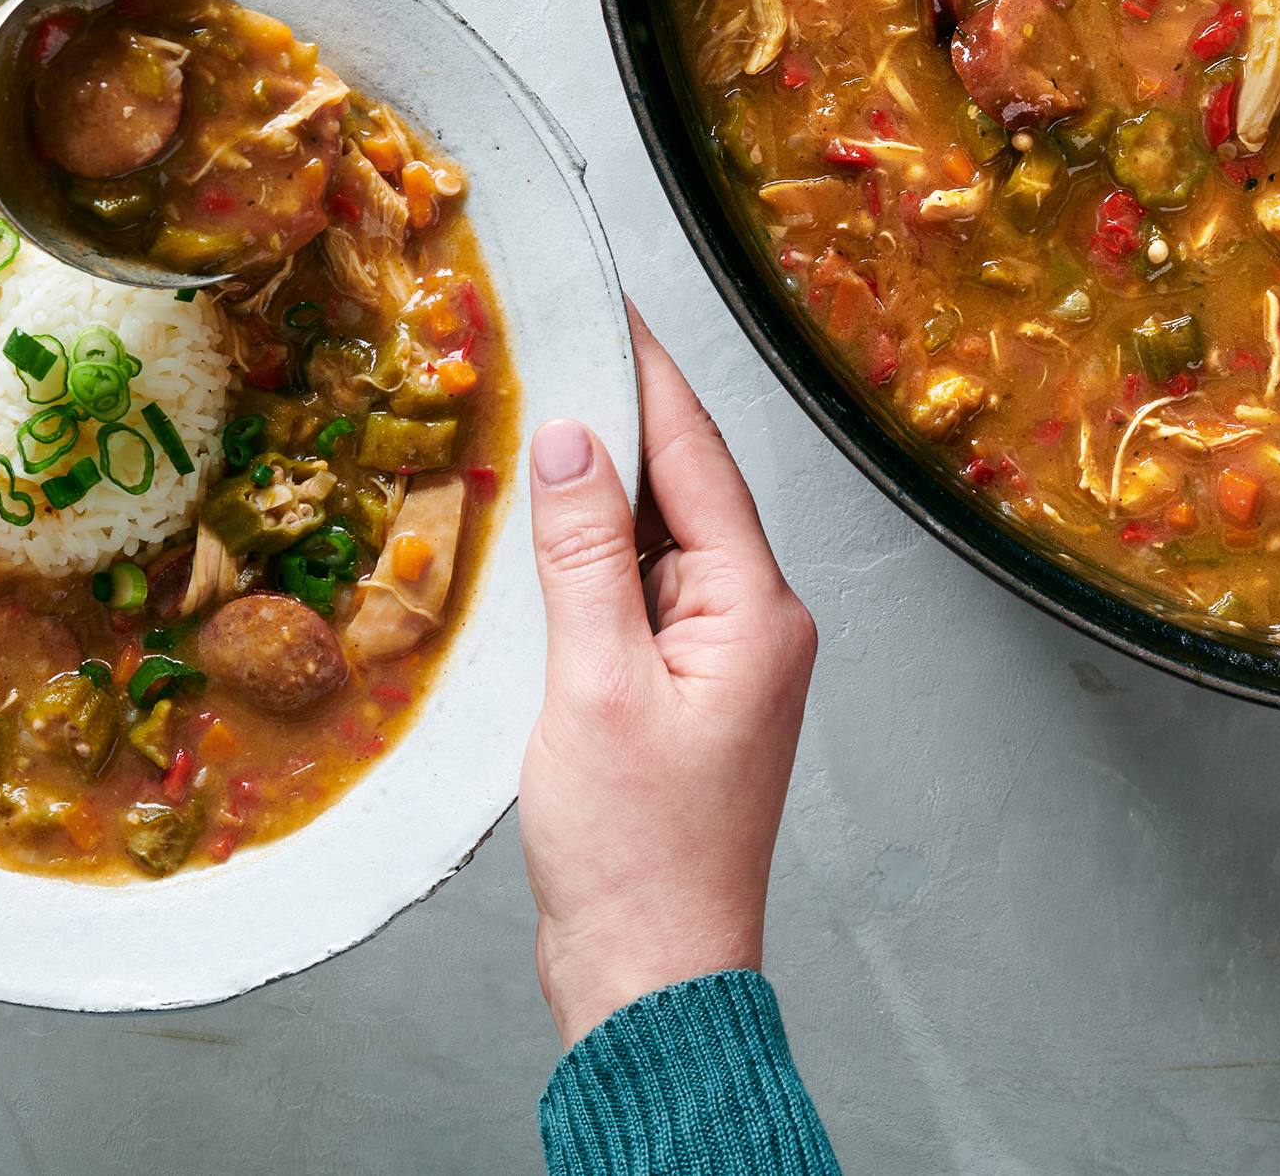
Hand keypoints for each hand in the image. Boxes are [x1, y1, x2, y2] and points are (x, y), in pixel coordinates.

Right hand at [519, 312, 818, 1044]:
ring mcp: (720, 660)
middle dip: (613, 416)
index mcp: (756, 607)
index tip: (603, 301)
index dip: (644, 370)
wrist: (651, 978)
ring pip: (656, 540)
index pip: (698, 453)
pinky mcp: (680, 696)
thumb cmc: (637, 854)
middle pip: (682, 487)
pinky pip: (636, 595)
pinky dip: (588, 558)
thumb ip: (584, 555)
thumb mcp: (594, 686)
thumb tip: (567, 441)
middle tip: (543, 342)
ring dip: (594, 489)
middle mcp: (754, 621)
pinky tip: (535, 537)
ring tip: (523, 416)